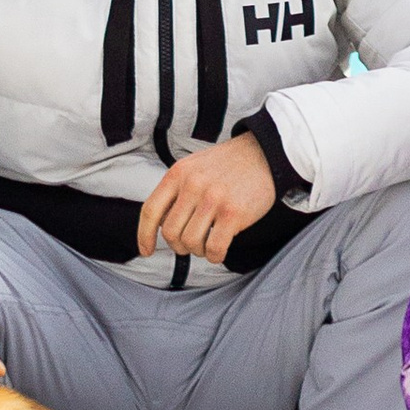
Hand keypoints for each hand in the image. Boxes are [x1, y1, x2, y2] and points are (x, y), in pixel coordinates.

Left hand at [137, 136, 278, 261]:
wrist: (264, 154)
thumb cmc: (229, 164)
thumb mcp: (194, 167)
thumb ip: (177, 190)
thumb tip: (161, 223)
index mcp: (178, 174)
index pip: (151, 210)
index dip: (144, 235)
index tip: (146, 250)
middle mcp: (193, 185)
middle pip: (170, 233)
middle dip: (179, 245)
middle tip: (192, 243)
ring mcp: (213, 199)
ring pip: (190, 243)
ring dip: (198, 250)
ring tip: (209, 242)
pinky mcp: (233, 213)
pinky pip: (214, 248)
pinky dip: (214, 256)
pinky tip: (220, 250)